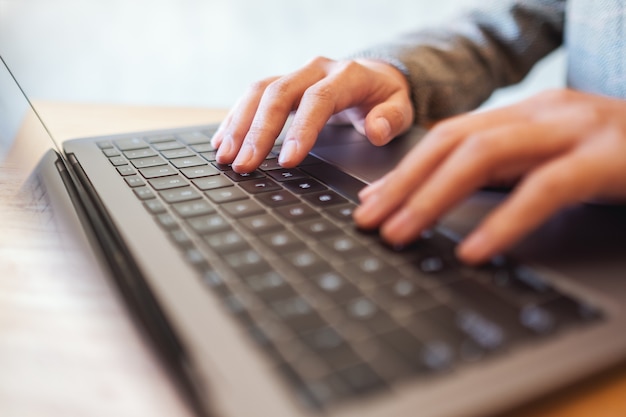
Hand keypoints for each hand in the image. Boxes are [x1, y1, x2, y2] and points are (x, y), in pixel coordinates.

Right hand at [211, 56, 413, 172]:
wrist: (373, 76)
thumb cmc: (384, 98)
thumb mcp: (401, 109)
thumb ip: (392, 119)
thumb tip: (376, 129)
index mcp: (347, 75)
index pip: (319, 100)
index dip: (301, 129)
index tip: (287, 161)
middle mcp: (316, 70)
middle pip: (279, 94)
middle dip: (258, 132)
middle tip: (244, 165)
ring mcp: (296, 75)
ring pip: (259, 92)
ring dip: (239, 125)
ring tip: (225, 156)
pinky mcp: (282, 84)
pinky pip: (252, 96)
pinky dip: (235, 119)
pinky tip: (222, 141)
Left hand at [354, 89, 625, 264]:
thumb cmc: (618, 158)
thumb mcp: (552, 158)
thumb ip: (505, 171)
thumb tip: (444, 199)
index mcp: (525, 113)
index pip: (447, 136)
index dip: (405, 169)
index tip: (371, 203)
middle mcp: (543, 113)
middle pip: (454, 141)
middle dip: (404, 183)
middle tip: (369, 221)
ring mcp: (575, 130)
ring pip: (485, 155)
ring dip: (433, 197)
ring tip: (399, 234)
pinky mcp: (606, 158)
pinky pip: (544, 188)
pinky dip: (504, 221)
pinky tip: (474, 250)